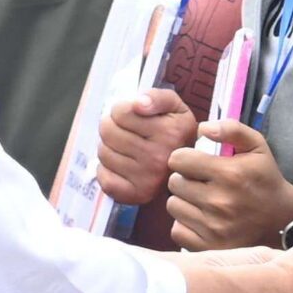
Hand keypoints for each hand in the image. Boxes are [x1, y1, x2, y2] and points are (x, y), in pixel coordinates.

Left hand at [100, 89, 198, 206]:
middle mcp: (159, 158)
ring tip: (125, 148)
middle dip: (112, 126)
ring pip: (103, 153)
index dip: (121, 110)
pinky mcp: (135, 195)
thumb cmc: (176, 133)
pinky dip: (106, 170)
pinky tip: (121, 166)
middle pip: (107, 131)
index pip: (119, 111)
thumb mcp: (175, 107)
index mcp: (169, 132)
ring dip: (110, 147)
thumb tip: (138, 104)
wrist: (189, 170)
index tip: (132, 116)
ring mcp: (147, 179)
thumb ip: (158, 97)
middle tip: (125, 131)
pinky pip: (104, 178)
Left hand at [167, 121, 292, 249]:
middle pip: (174, 183)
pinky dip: (186, 224)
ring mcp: (213, 227)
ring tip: (202, 200)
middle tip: (201, 182)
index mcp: (229, 174)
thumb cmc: (265, 179)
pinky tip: (202, 218)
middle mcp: (219, 201)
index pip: (179, 160)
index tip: (195, 163)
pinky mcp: (208, 246)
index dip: (185, 158)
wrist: (281, 220)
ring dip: (184, 201)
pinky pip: (177, 229)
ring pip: (173, 206)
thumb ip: (231, 129)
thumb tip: (202, 129)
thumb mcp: (257, 146)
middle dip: (185, 179)